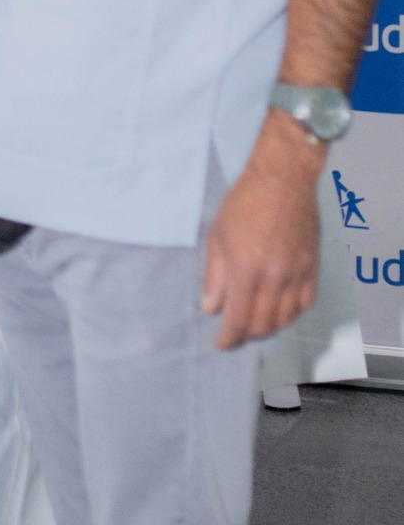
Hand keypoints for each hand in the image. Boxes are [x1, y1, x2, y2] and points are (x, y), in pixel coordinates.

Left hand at [201, 114, 322, 349]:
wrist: (283, 179)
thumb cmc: (245, 202)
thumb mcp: (218, 237)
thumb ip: (214, 276)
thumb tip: (211, 308)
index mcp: (247, 270)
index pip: (238, 320)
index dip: (228, 338)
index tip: (220, 344)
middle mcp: (275, 278)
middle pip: (263, 325)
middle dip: (246, 336)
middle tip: (234, 334)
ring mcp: (297, 274)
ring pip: (285, 319)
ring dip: (268, 328)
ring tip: (254, 324)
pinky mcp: (313, 268)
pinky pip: (305, 304)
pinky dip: (290, 314)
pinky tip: (279, 310)